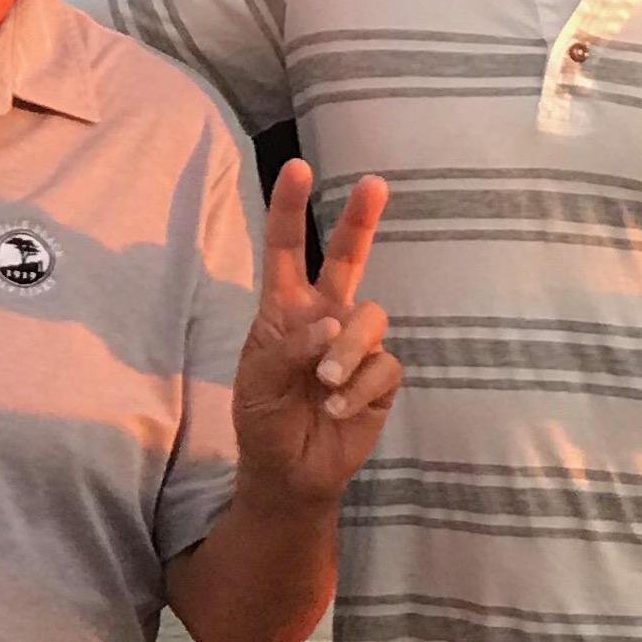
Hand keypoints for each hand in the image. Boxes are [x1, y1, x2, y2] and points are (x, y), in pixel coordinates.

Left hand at [230, 161, 398, 504]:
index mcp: (285, 309)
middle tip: (374, 184)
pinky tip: (339, 411)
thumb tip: (333, 322)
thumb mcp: (258, 383)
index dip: (290, 209)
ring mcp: (357, 345)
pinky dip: (360, 388)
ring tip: (326, 386)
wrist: (291, 473)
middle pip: (346, 258)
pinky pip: (383, 365)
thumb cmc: (265, 420)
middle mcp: (325, 316)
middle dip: (360, 220)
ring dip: (348, 351)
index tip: (297, 168)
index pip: (286, 250)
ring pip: (370, 317)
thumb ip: (289, 348)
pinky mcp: (381, 377)